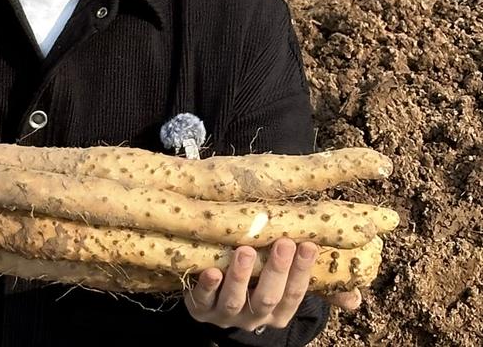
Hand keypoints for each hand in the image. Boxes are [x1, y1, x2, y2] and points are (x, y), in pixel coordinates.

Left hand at [184, 239, 361, 332]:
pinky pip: (202, 300)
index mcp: (278, 310)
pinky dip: (207, 286)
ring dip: (242, 276)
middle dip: (277, 271)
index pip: (295, 294)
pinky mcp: (200, 308)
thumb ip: (314, 285)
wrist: (212, 305)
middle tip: (284, 242)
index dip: (302, 271)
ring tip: (245, 251)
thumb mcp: (283, 288)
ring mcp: (226, 314)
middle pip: (268, 297)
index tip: (309, 244)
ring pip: (236, 300)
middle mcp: (254, 316)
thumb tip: (357, 296)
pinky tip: (211, 270)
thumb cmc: (255, 284)